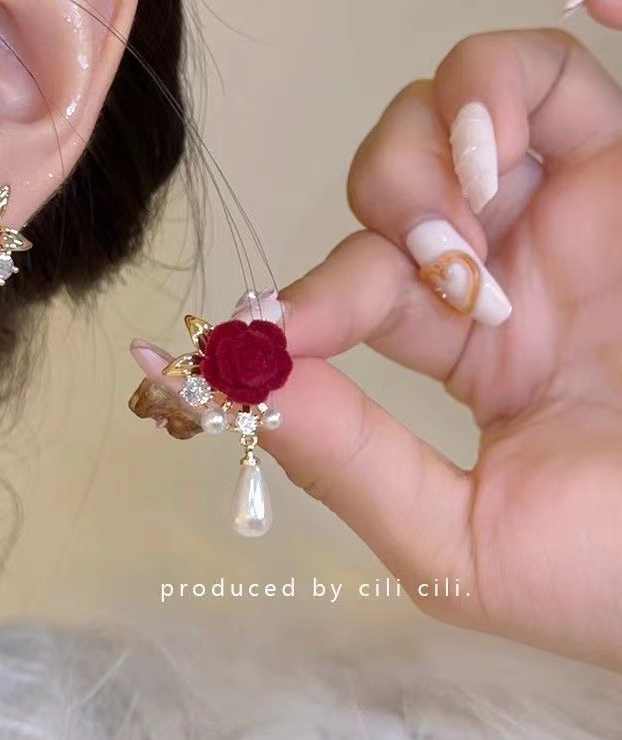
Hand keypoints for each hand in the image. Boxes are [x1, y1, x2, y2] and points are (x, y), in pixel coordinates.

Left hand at [255, 29, 621, 669]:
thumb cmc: (612, 572)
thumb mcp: (458, 548)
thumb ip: (349, 466)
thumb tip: (244, 390)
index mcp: (470, 351)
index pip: (354, 293)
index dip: (298, 303)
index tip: (260, 331)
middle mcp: (511, 271)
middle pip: (393, 185)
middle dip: (388, 214)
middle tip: (443, 276)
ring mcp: (567, 212)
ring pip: (453, 112)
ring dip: (432, 146)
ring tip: (474, 212)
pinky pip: (554, 79)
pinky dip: (505, 80)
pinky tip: (493, 137)